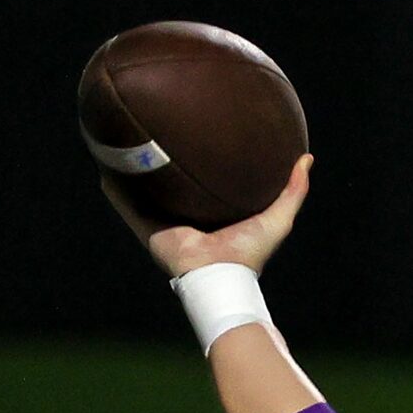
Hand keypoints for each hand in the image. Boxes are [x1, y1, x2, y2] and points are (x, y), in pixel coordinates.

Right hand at [99, 152, 312, 279]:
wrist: (220, 278)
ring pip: (144, 194)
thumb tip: (307, 158)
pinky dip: (115, 190)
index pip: (204, 186)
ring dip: (132, 173)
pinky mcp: (149, 233)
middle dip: (162, 164)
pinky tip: (104, 169)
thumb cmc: (249, 253)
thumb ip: (293, 190)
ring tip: (120, 144)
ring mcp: (165, 227)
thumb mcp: (278, 218)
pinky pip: (127, 207)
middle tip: (155, 133)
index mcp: (212, 217)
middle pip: (172, 186)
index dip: (199, 164)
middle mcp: (187, 221)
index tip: (196, 138)